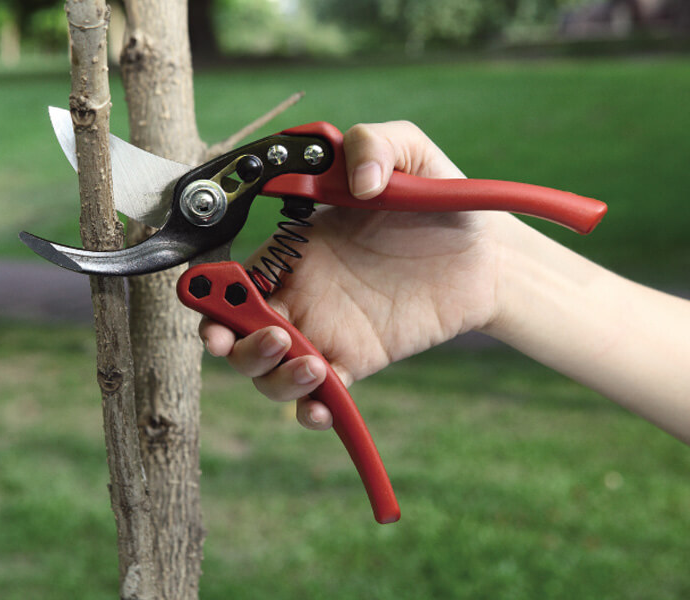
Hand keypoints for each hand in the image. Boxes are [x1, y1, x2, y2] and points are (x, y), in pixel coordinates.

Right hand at [200, 121, 506, 428]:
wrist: (488, 253)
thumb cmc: (442, 201)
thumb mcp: (410, 153)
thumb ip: (374, 143)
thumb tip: (357, 180)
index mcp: (295, 248)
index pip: (233, 276)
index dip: (211, 292)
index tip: (212, 300)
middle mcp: (300, 293)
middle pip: (237, 332)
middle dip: (233, 343)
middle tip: (274, 336)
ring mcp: (326, 330)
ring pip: (270, 370)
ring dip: (273, 377)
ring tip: (311, 363)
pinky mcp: (358, 360)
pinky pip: (322, 396)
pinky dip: (311, 411)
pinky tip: (324, 407)